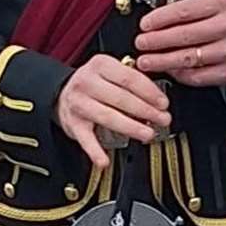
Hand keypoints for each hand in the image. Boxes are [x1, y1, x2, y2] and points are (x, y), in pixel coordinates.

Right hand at [54, 54, 169, 170]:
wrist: (61, 93)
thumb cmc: (94, 83)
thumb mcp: (110, 71)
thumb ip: (132, 79)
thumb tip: (158, 98)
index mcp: (100, 65)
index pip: (129, 78)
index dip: (150, 92)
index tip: (163, 103)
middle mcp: (87, 82)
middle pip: (121, 98)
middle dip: (146, 111)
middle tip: (162, 119)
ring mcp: (79, 103)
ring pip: (108, 117)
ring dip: (131, 127)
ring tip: (148, 134)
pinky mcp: (73, 124)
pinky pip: (85, 139)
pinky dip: (95, 151)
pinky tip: (104, 160)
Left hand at [135, 0, 225, 87]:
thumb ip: (194, 7)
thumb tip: (161, 17)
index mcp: (225, 4)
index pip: (187, 11)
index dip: (162, 19)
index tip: (145, 24)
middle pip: (187, 36)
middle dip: (158, 41)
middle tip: (141, 44)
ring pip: (192, 58)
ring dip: (165, 61)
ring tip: (148, 61)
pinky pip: (202, 76)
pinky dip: (182, 75)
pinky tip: (170, 71)